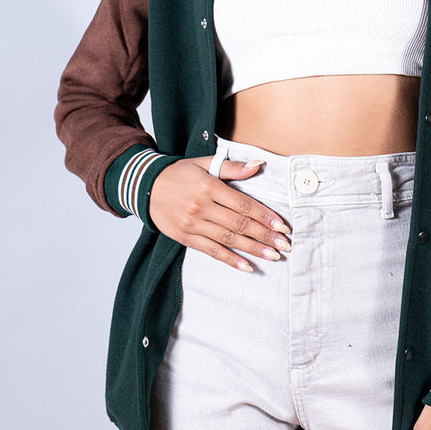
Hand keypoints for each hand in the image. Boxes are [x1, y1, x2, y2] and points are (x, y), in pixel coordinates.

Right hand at [147, 156, 290, 270]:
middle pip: (239, 224)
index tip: (282, 226)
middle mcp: (202, 207)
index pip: (244, 204)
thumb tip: (258, 165)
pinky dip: (230, 259)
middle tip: (284, 245)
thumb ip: (232, 167)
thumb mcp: (204, 163)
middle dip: (265, 236)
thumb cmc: (179, 173)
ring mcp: (193, 224)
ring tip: (273, 256)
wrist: (146, 187)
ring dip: (253, 249)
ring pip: (228, 239)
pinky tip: (246, 266)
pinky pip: (211, 251)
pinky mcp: (185, 238)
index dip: (265, 216)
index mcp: (209, 186)